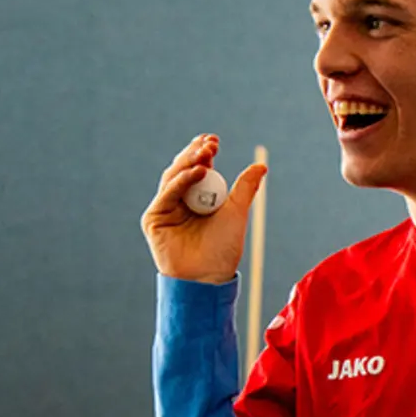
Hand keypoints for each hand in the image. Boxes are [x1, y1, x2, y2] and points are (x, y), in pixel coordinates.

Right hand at [141, 134, 266, 283]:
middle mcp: (180, 201)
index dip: (203, 153)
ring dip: (189, 163)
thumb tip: (261, 165)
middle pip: (183, 170)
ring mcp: (165, 209)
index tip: (214, 141)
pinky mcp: (154, 219)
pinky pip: (167, 194)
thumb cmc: (223, 248)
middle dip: (195, 154)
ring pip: (173, 178)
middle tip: (210, 143)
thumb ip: (245, 188)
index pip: (198, 169)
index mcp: (198, 199)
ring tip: (206, 154)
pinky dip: (181, 181)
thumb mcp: (237, 213)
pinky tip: (197, 172)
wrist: (208, 276)